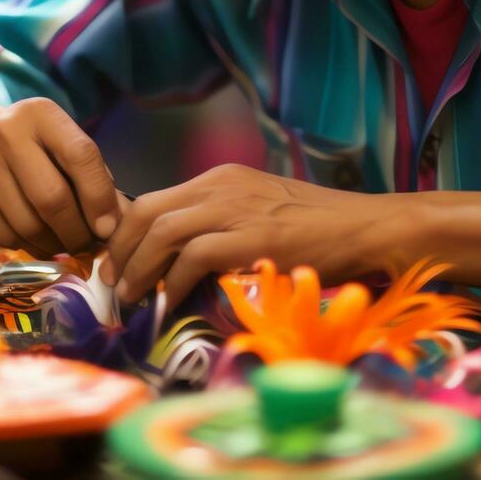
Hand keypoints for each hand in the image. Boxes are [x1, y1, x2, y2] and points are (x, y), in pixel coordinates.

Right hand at [0, 93, 121, 255]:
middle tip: (90, 245)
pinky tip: (41, 242)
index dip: (99, 197)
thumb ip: (97, 180)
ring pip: (28, 224)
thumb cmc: (36, 151)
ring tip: (68, 244)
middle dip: (78, 231)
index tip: (109, 228)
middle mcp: (5, 132)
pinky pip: (6, 237)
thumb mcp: (66, 148)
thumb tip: (121, 226)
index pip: (80, 154)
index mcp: (40, 113)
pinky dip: (30, 248)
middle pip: (52, 198)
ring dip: (56, 245)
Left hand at [101, 164, 381, 304]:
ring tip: (130, 298)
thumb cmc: (320, 228)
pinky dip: (172, 284)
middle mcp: (221, 186)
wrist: (367, 226)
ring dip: (137, 269)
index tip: (116, 262)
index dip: (125, 233)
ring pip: (160, 231)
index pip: (153, 199)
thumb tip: (183, 257)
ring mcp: (235, 209)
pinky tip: (168, 303)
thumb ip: (223, 223)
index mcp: (221, 178)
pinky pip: (192, 257)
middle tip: (112, 283)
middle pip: (146, 211)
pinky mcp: (249, 237)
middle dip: (120, 251)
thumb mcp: (261, 210)